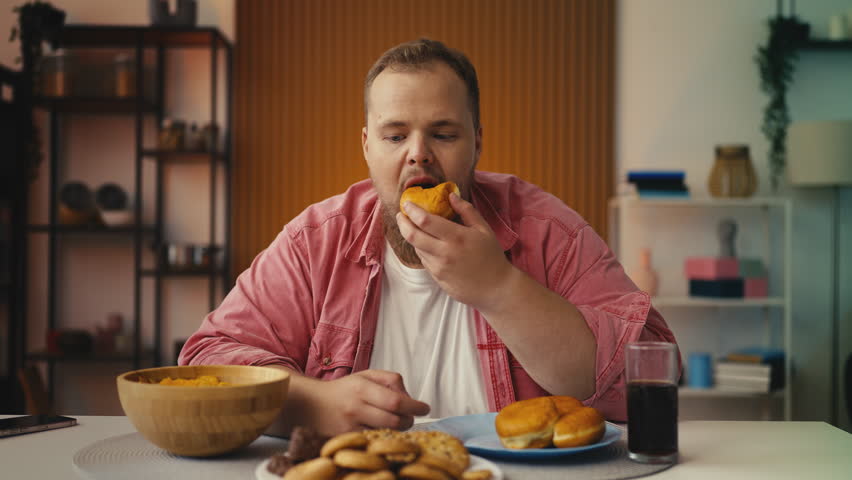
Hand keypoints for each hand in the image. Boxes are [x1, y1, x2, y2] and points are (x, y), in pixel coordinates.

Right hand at [286, 369, 429, 436]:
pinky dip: (383, 438)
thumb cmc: (345, 389)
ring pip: (386, 433)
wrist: (312, 405)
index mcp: (362, 387)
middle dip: (409, 421)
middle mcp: (356, 407)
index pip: (396, 401)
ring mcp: (350, 426)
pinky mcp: (346, 440)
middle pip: (394, 421)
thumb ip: (391, 380)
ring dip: (398, 430)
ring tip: (396, 422)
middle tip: (410, 417)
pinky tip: (382, 431)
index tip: (425, 408)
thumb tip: (410, 397)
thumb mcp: (367, 375)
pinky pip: (373, 442)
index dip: (415, 407)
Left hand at [396, 192, 514, 309]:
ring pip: (416, 248)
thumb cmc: (491, 256)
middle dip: (402, 222)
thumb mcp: (484, 229)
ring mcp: (438, 267)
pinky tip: (428, 245)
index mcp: (457, 237)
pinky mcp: (437, 278)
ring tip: (415, 228)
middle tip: (401, 215)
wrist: (495, 288)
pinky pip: (424, 260)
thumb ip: (467, 211)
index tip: (407, 203)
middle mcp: (444, 252)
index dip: (412, 210)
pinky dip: (422, 250)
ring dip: (412, 236)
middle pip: (412, 235)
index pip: (425, 221)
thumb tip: (451, 195)